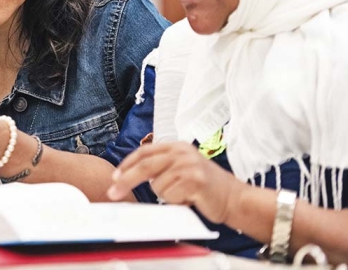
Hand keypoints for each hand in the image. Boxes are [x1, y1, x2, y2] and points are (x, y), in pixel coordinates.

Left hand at [107, 142, 242, 223]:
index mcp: (177, 146)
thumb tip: (129, 176)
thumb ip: (162, 167)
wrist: (235, 198)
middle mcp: (182, 152)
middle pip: (145, 166)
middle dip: (126, 180)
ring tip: (184, 195)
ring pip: (158, 186)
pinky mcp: (195, 180)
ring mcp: (189, 165)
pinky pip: (171, 195)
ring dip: (167, 196)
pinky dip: (176, 202)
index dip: (127, 164)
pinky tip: (190, 199)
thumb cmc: (205, 187)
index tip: (114, 176)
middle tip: (113, 192)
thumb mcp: (182, 168)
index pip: (144, 152)